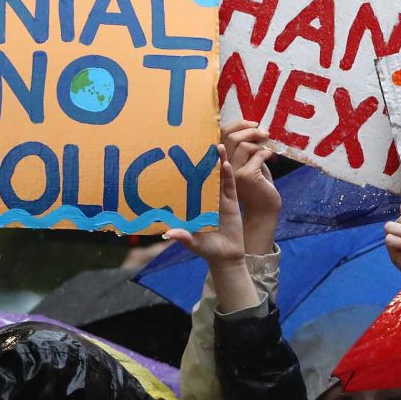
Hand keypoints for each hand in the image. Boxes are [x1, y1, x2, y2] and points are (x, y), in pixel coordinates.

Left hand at [165, 146, 245, 266]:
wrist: (228, 257)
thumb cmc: (207, 250)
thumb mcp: (193, 243)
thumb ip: (183, 237)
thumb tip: (168, 234)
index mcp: (194, 206)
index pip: (188, 186)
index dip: (185, 172)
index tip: (179, 157)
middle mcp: (205, 199)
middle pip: (203, 177)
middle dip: (202, 161)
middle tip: (199, 142)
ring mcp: (219, 199)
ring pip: (218, 177)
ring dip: (217, 162)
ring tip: (216, 146)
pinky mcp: (232, 202)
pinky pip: (229, 185)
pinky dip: (228, 175)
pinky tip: (226, 163)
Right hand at [222, 120, 279, 254]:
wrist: (263, 210)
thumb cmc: (257, 187)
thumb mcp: (249, 164)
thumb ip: (246, 149)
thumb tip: (252, 128)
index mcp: (220, 163)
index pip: (220, 137)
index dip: (235, 125)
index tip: (251, 123)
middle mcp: (222, 168)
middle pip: (229, 137)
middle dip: (248, 130)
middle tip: (262, 132)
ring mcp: (233, 173)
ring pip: (242, 145)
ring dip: (258, 141)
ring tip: (267, 145)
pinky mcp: (246, 176)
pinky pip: (257, 155)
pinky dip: (266, 153)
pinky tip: (272, 157)